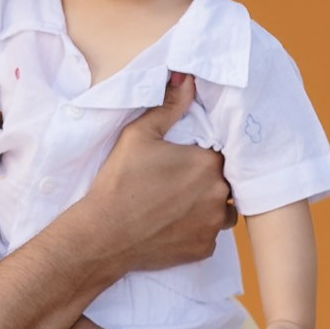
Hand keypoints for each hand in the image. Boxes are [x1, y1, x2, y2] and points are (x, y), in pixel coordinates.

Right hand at [79, 73, 233, 274]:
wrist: (103, 235)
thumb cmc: (119, 182)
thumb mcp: (139, 135)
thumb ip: (169, 106)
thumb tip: (187, 79)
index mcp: (209, 162)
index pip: (223, 152)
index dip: (205, 155)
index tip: (186, 161)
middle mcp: (220, 194)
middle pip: (226, 181)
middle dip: (208, 181)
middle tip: (177, 184)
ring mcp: (214, 224)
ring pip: (224, 210)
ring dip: (209, 206)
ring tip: (179, 205)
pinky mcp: (204, 249)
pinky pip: (210, 235)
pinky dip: (197, 230)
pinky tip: (173, 225)